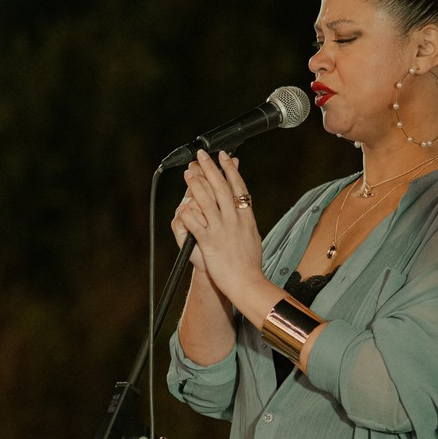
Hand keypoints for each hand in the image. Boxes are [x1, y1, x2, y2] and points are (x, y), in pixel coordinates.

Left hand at [173, 150, 266, 306]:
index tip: (224, 156)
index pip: (238, 186)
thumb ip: (246, 218)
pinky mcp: (209, 242)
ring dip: (196, 184)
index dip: (230, 169)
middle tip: (201, 156)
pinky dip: (189, 214)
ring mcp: (221, 230)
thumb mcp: (253, 235)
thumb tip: (244, 204)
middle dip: (210, 168)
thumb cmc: (249, 263)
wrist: (247, 283)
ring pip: (206, 201)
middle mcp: (235, 220)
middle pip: (221, 187)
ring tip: (189, 172)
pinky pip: (195, 223)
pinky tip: (183, 206)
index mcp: (247, 217)